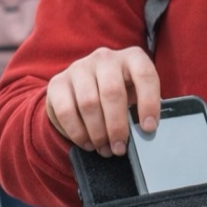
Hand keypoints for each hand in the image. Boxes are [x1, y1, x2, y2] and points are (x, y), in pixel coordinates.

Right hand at [44, 46, 160, 157]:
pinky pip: (66, 111)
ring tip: (104, 149)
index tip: (148, 128)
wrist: (82, 90)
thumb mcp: (133, 98)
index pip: (145, 75)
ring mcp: (80, 68)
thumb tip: (144, 134)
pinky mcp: (58, 83)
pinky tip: (87, 143)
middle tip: (119, 148)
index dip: (149, 103)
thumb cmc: (117, 96)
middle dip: (117, 126)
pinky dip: (77, 132)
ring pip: (88, 103)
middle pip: (112, 92)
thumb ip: (140, 112)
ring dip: (97, 133)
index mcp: (132, 58)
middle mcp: (105, 58)